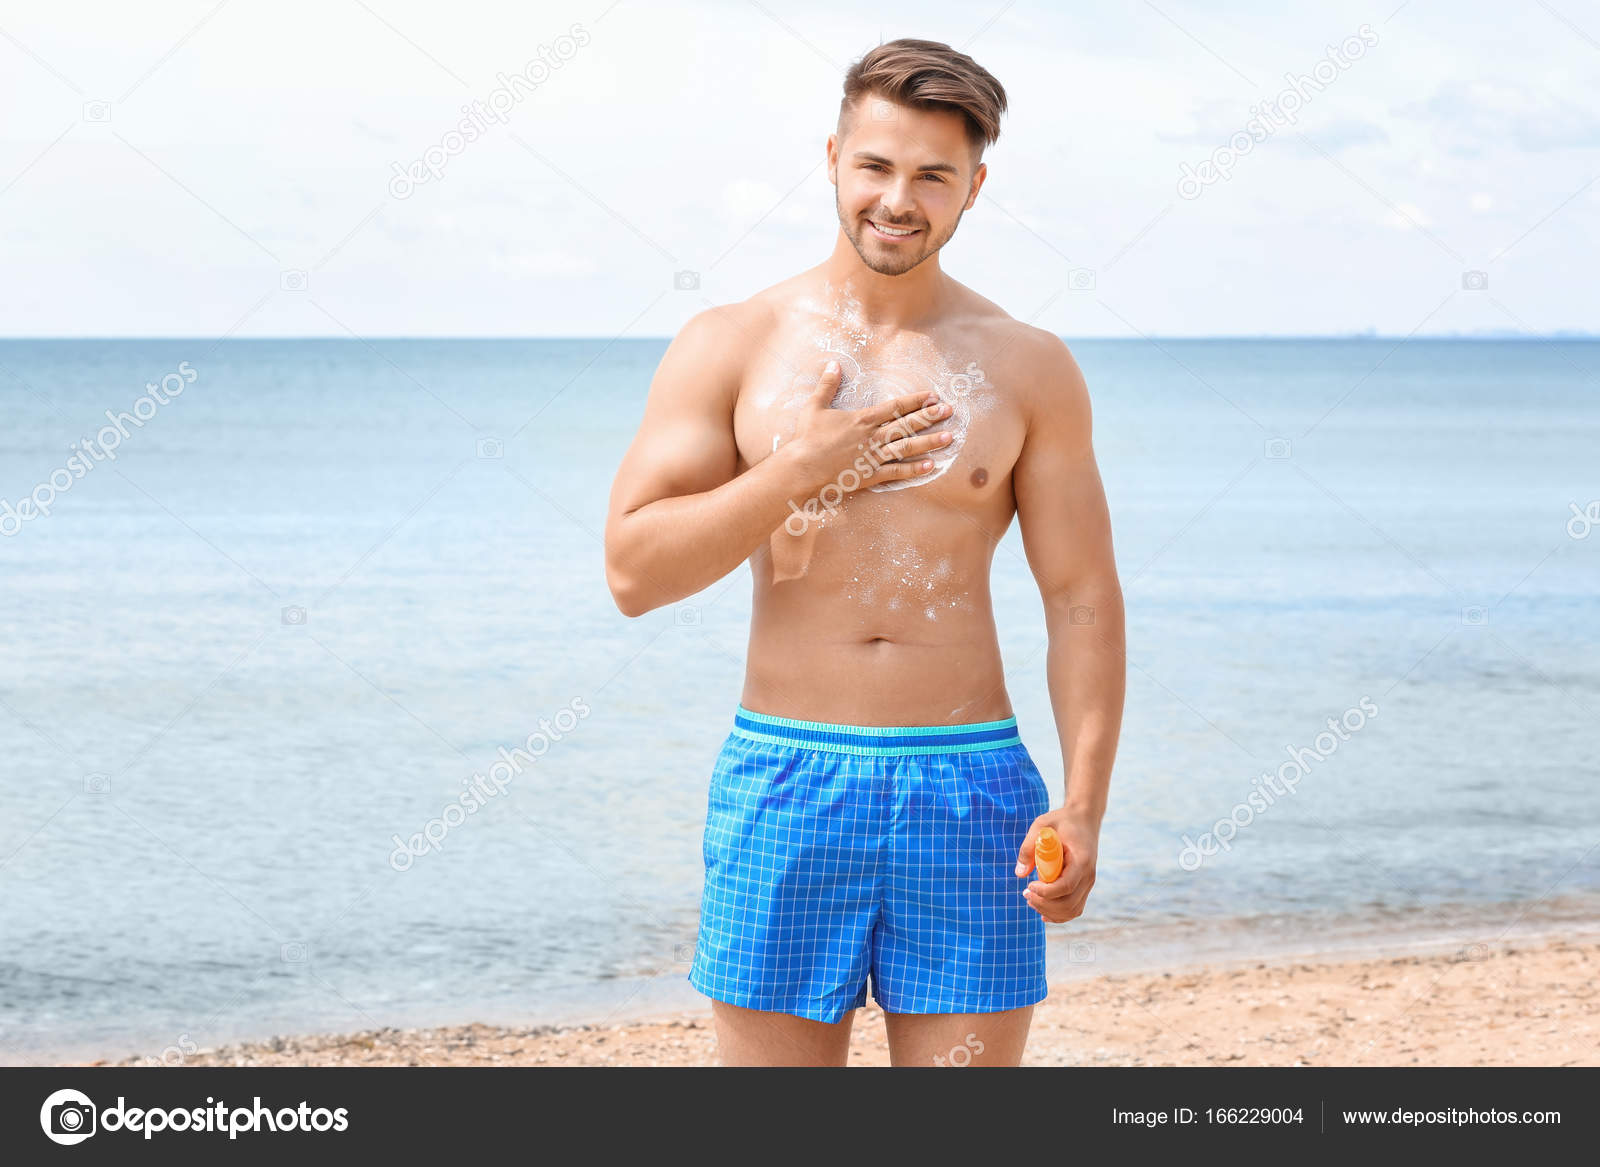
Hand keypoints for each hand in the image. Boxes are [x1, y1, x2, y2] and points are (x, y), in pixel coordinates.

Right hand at [786, 359, 951, 496]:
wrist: (800, 468)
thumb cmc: (806, 439)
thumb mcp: (815, 407)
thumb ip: (827, 385)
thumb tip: (833, 364)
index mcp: (861, 419)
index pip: (895, 407)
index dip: (915, 401)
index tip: (932, 396)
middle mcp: (871, 436)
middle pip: (906, 424)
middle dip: (929, 417)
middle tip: (949, 411)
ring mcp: (872, 457)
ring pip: (906, 447)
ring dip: (929, 442)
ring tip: (948, 438)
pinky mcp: (869, 476)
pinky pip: (896, 472)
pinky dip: (914, 470)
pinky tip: (931, 466)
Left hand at [1015, 810, 1097, 923]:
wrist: (1084, 819)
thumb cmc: (1062, 821)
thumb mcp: (1042, 825)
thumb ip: (1029, 847)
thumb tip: (1020, 873)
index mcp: (1081, 860)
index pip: (1066, 886)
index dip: (1046, 892)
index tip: (1029, 885)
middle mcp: (1089, 875)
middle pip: (1068, 903)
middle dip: (1044, 904)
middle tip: (1025, 893)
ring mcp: (1088, 883)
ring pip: (1072, 910)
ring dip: (1049, 911)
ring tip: (1031, 900)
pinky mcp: (1084, 887)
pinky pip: (1074, 908)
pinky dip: (1059, 915)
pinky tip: (1043, 912)